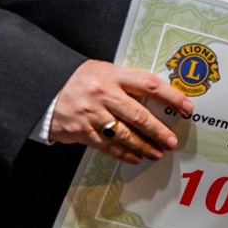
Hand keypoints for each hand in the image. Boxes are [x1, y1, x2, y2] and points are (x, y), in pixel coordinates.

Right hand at [49, 60, 192, 163]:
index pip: (148, 85)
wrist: (42, 88)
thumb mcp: (102, 70)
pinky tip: (135, 157)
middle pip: (138, 115)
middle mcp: (104, 95)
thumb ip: (125, 82)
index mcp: (112, 75)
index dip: (170, 96)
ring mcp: (92, 115)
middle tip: (172, 140)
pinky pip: (107, 145)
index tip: (186, 106)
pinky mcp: (82, 131)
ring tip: (157, 153)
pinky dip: (123, 153)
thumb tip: (155, 97)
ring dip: (144, 146)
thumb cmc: (77, 79)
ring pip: (124, 134)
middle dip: (159, 130)